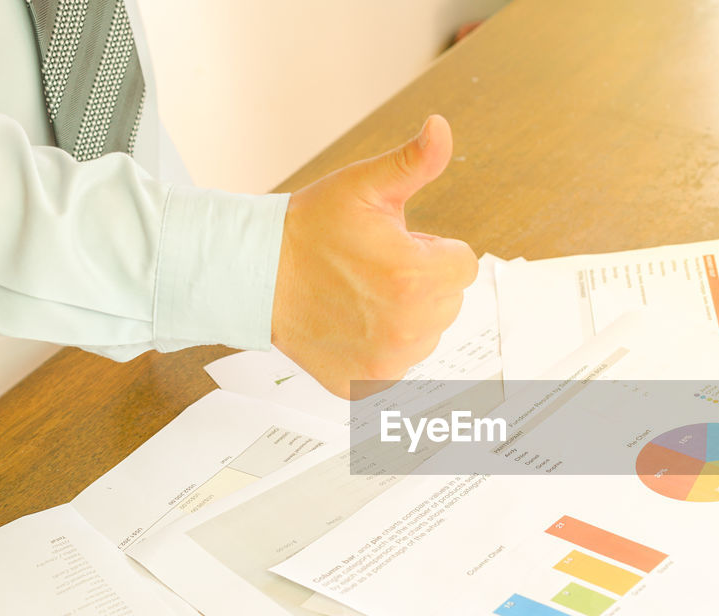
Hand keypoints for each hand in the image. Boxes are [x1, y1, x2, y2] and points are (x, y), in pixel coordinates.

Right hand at [271, 115, 477, 398]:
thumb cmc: (309, 228)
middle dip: (422, 282)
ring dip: (406, 316)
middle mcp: (408, 326)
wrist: (256, 273)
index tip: (396, 245)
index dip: (431, 251)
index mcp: (416, 276)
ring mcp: (387, 361)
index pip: (463, 266)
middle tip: (374, 268)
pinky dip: (382, 347)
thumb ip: (414, 162)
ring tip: (361, 295)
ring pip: (427, 334)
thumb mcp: (364, 185)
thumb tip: (441, 128)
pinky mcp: (367, 383)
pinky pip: (398, 363)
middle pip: (448, 301)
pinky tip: (352, 324)